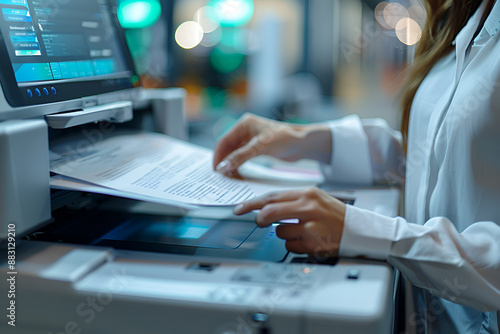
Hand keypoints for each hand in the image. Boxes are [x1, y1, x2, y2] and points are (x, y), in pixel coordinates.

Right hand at [213, 113, 331, 175]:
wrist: (303, 144)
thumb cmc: (285, 139)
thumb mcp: (260, 147)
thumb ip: (240, 157)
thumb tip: (222, 166)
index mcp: (244, 124)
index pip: (224, 141)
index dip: (218, 156)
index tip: (216, 170)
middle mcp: (246, 130)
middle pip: (227, 148)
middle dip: (223, 161)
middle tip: (220, 176)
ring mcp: (251, 139)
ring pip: (234, 153)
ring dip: (230, 164)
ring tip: (228, 177)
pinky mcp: (257, 148)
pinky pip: (242, 157)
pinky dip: (238, 165)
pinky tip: (237, 174)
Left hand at [233, 187, 345, 257]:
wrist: (358, 229)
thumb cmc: (333, 214)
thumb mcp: (314, 199)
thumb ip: (290, 201)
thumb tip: (264, 207)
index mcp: (307, 193)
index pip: (272, 196)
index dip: (252, 203)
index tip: (239, 209)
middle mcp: (308, 207)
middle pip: (269, 213)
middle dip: (260, 220)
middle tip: (260, 223)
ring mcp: (311, 226)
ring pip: (279, 232)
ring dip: (284, 234)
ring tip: (300, 232)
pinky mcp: (313, 242)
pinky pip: (290, 246)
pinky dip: (294, 245)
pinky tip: (307, 241)